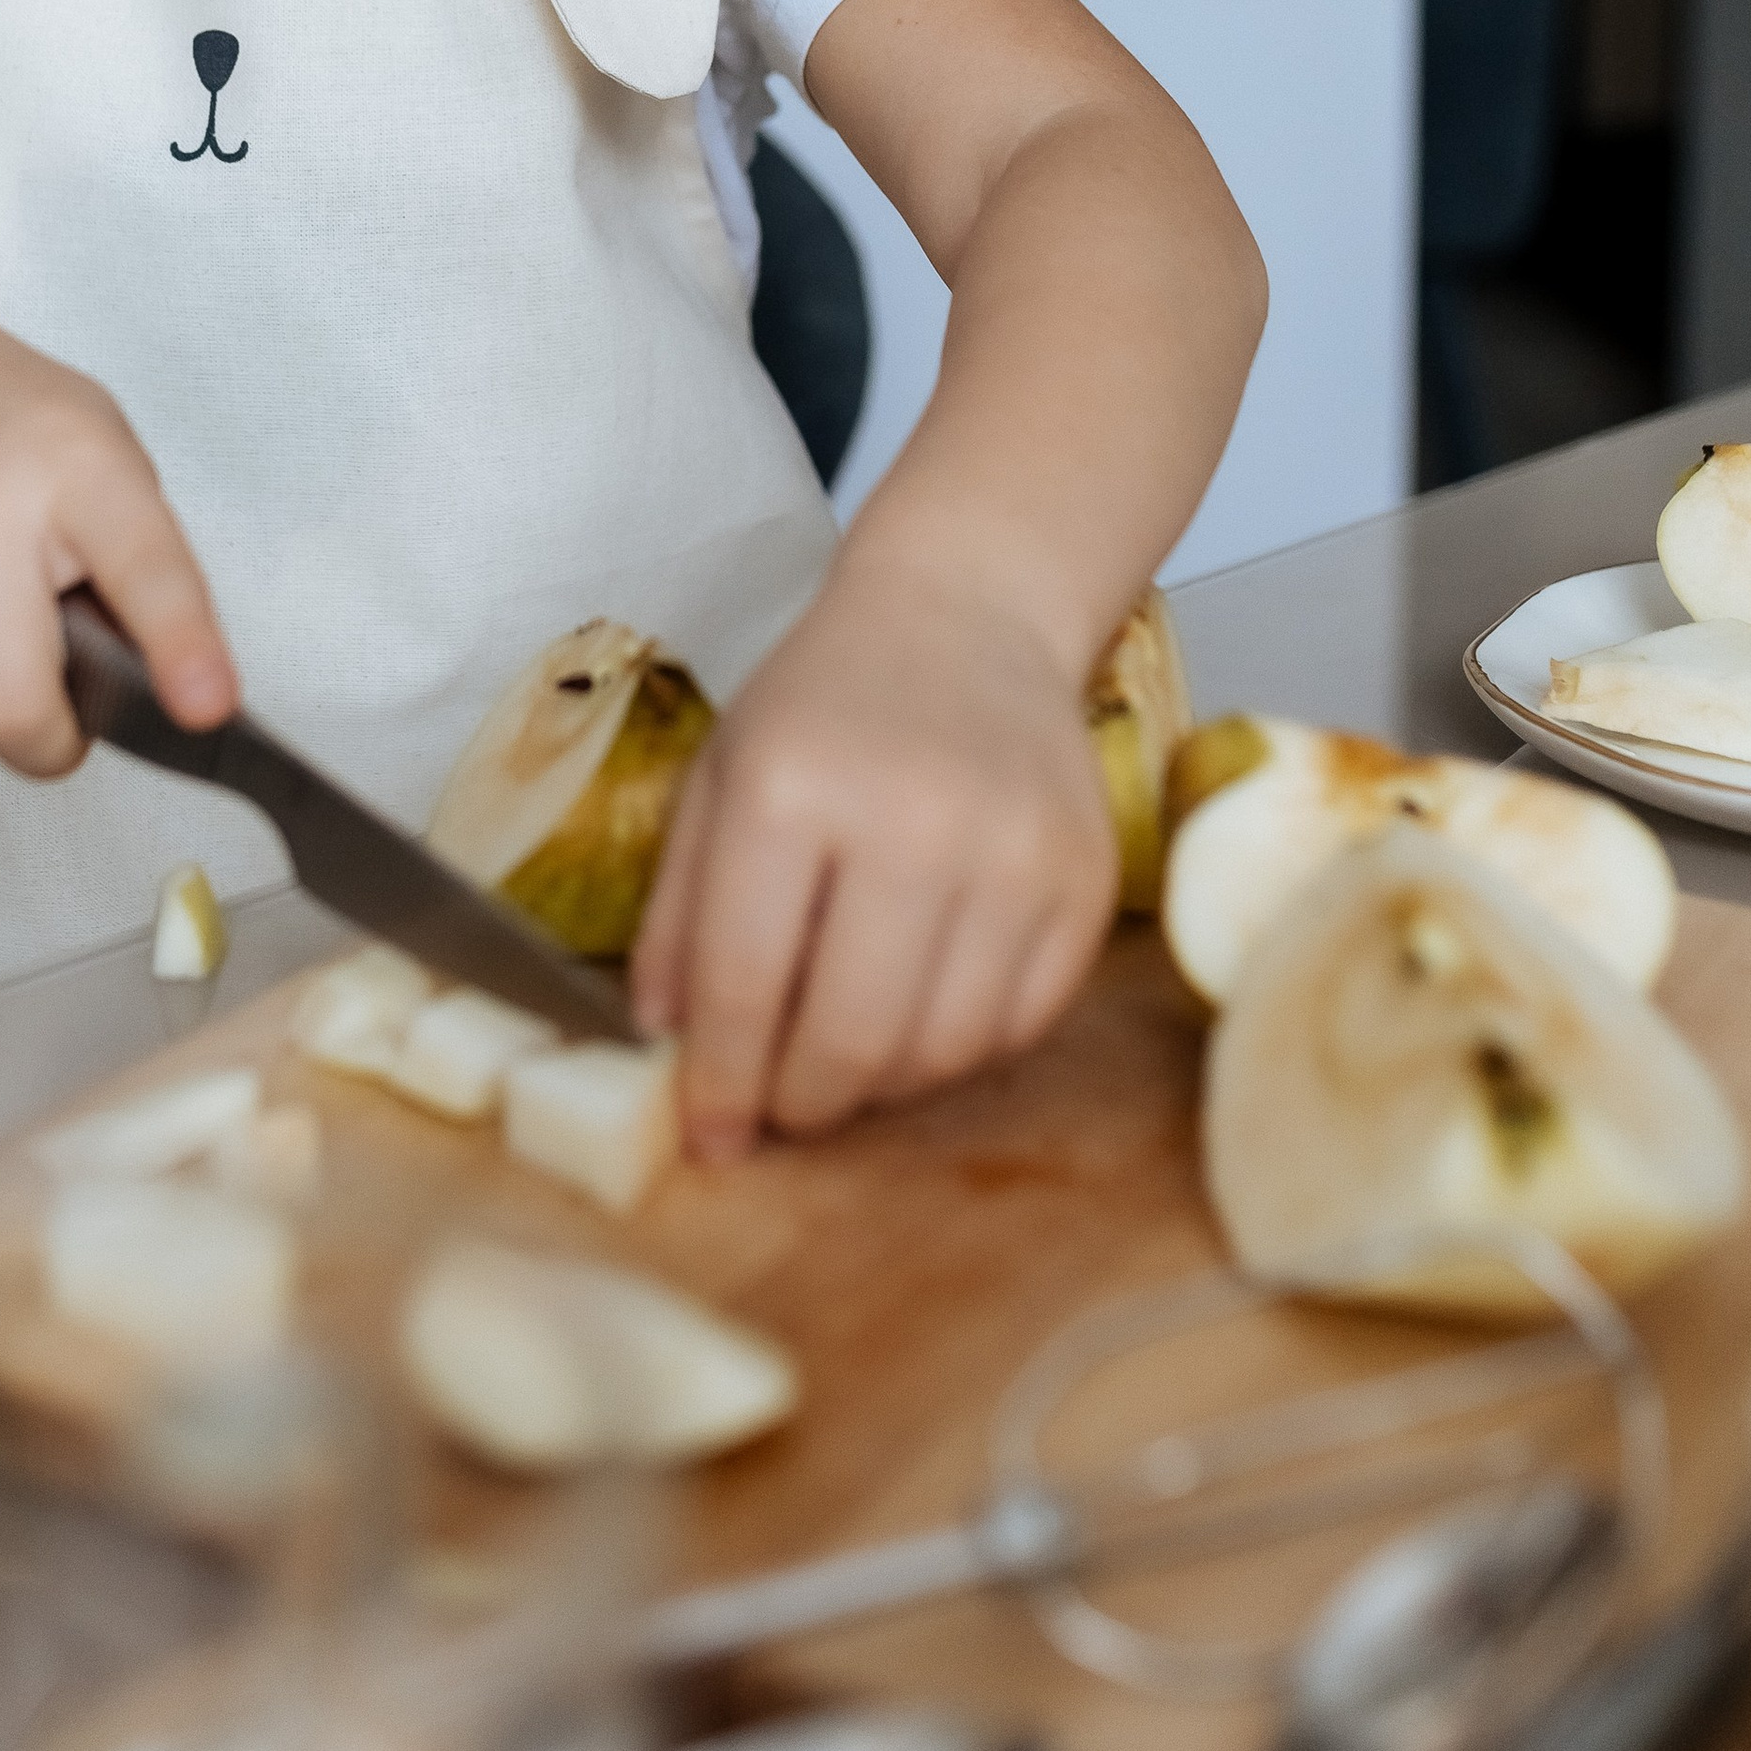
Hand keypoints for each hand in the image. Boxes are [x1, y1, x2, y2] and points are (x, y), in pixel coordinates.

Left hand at [629, 560, 1116, 1157]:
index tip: (710, 1137)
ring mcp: (1014, 854)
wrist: (969, 613)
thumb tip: (665, 1043)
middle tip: (781, 1109)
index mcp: (792, 786)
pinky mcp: (1085, 881)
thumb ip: (680, 913)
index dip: (721, 1083)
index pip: (745, 983)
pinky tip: (920, 1012)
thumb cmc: (826, 698)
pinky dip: (960, 1050)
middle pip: (850, 1038)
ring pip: (940, 1051)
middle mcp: (911, 820)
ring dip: (880, 1087)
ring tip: (846, 1057)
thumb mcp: (720, 776)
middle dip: (801, 1104)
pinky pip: (1018, 1026)